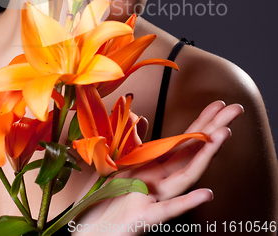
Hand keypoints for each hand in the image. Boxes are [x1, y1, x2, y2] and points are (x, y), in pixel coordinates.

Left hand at [71, 101, 242, 233]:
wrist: (92, 228)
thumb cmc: (109, 197)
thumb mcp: (122, 163)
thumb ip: (137, 142)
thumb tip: (146, 119)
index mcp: (157, 166)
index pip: (185, 140)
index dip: (202, 121)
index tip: (219, 104)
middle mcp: (162, 181)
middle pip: (193, 152)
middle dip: (215, 130)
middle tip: (235, 110)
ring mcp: (156, 198)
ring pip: (186, 175)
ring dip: (206, 155)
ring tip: (224, 134)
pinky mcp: (145, 218)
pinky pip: (168, 210)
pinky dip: (188, 202)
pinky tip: (207, 194)